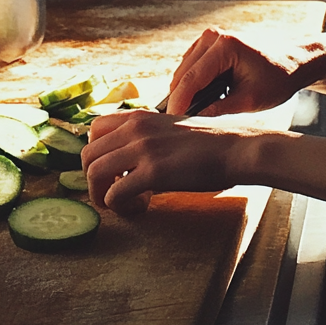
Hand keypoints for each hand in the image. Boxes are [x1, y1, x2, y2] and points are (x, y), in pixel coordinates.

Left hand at [81, 108, 246, 212]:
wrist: (238, 147)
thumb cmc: (212, 143)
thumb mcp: (173, 129)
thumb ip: (149, 138)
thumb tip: (131, 161)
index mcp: (141, 116)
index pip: (94, 130)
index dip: (98, 154)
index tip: (115, 171)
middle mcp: (136, 127)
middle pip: (87, 154)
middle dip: (95, 180)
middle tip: (118, 191)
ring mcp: (143, 148)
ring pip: (93, 173)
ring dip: (103, 195)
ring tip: (127, 203)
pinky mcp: (153, 171)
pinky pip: (114, 194)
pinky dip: (121, 207)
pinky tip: (142, 208)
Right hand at [165, 26, 307, 115]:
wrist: (291, 62)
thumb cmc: (277, 79)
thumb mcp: (250, 100)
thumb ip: (218, 110)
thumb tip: (190, 121)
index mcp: (225, 47)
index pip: (191, 79)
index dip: (179, 104)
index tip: (171, 124)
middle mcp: (213, 36)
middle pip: (182, 74)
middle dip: (180, 99)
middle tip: (181, 125)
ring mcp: (210, 36)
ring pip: (183, 70)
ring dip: (185, 91)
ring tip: (194, 113)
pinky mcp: (208, 42)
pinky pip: (190, 66)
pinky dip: (192, 83)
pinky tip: (202, 99)